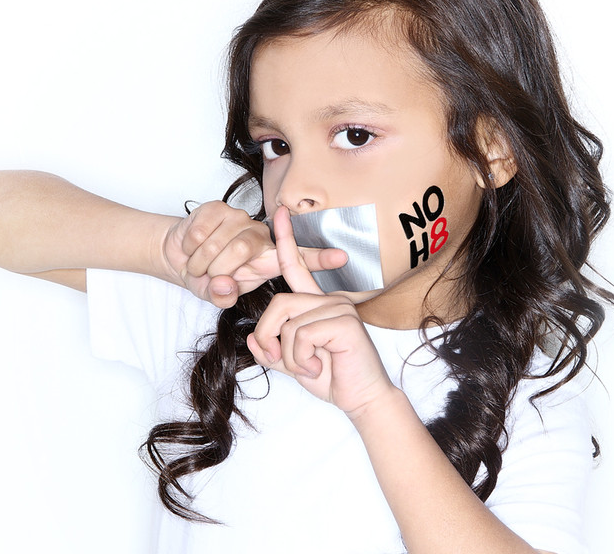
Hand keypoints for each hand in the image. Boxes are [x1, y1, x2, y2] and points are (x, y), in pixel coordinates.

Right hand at [163, 201, 346, 307]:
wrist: (179, 255)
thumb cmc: (207, 277)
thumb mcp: (215, 295)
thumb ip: (222, 296)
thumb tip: (225, 284)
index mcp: (266, 260)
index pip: (299, 258)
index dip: (319, 258)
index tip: (341, 257)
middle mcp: (259, 237)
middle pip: (244, 248)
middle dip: (219, 268)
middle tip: (207, 277)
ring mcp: (239, 219)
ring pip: (223, 240)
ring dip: (202, 261)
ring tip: (197, 266)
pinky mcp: (217, 208)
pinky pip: (203, 229)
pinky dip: (190, 246)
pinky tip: (190, 249)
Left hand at [246, 206, 393, 415]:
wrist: (362, 400)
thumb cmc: (332, 378)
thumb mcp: (293, 363)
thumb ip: (272, 350)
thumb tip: (251, 340)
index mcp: (318, 303)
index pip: (297, 267)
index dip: (286, 240)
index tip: (280, 213)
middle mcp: (330, 299)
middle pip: (278, 303)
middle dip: (269, 336)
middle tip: (282, 359)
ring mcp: (339, 307)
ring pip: (288, 323)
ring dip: (288, 354)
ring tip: (309, 365)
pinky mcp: (344, 321)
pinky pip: (301, 335)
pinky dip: (301, 358)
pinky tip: (320, 366)